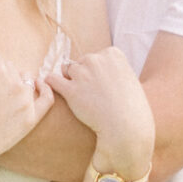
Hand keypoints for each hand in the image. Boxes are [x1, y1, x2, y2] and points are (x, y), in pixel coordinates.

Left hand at [53, 48, 153, 181]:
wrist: (127, 127)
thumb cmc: (131, 108)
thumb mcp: (129, 79)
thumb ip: (113, 70)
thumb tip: (96, 70)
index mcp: (113, 54)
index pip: (96, 56)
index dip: (96, 71)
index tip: (102, 84)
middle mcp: (96, 60)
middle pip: (81, 62)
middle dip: (83, 75)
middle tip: (92, 94)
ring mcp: (83, 74)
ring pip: (67, 70)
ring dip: (70, 81)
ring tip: (80, 97)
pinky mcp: (71, 90)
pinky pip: (52, 80)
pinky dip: (51, 84)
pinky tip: (52, 90)